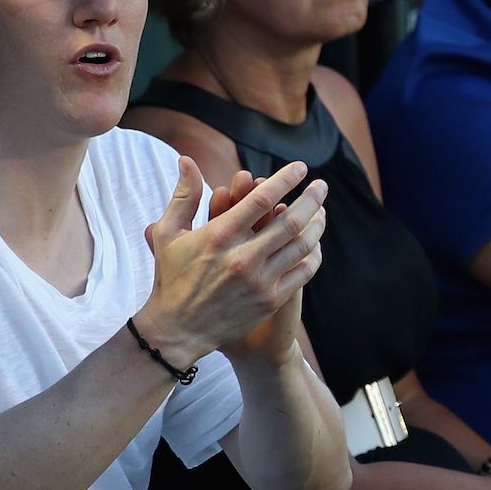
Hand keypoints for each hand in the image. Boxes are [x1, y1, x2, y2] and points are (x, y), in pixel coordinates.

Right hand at [139, 157, 327, 370]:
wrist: (177, 330)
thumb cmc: (171, 277)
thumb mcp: (167, 233)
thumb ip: (184, 196)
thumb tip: (187, 159)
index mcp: (219, 235)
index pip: (261, 198)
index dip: (286, 179)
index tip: (300, 168)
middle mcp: (242, 257)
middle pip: (290, 220)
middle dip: (311, 198)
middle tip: (322, 186)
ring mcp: (259, 280)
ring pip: (302, 245)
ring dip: (317, 224)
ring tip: (322, 212)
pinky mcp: (270, 300)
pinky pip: (303, 272)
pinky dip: (313, 254)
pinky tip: (314, 244)